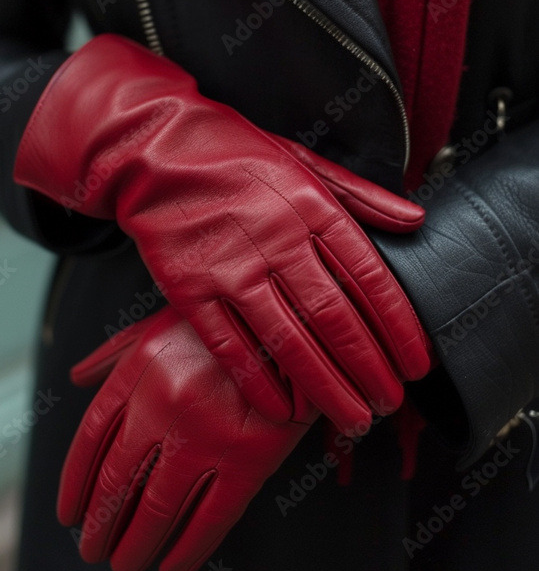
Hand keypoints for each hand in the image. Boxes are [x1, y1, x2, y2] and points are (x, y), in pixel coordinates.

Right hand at [14, 34, 430, 430]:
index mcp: (310, 207)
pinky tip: (283, 410)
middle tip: (389, 403)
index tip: (416, 362)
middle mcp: (275, 240)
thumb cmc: (234, 155)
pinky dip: (258, 382)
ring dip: (326, 387)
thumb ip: (360, 195)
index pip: (370, 277)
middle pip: (334, 318)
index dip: (398, 326)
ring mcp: (230, 267)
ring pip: (288, 341)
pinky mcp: (189, 289)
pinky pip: (230, 346)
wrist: (154, 152)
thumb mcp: (304, 160)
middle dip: (369, 369)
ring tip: (353, 418)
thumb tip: (415, 221)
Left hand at [57, 305, 318, 570]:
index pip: (91, 439)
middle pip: (117, 481)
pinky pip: (211, 518)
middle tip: (92, 551)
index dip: (75, 484)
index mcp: (140, 370)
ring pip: (157, 508)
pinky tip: (172, 570)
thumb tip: (77, 378)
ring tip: (124, 566)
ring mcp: (207, 434)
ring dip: (134, 545)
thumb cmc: (222, 325)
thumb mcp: (164, 324)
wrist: (294, 323)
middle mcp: (164, 403)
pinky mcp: (250, 459)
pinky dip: (188, 551)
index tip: (69, 515)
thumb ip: (116, 352)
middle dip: (100, 526)